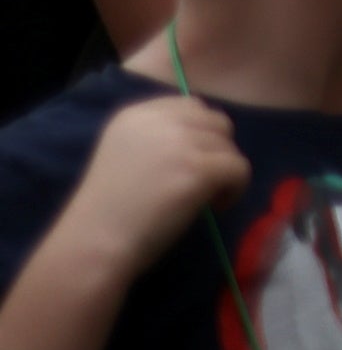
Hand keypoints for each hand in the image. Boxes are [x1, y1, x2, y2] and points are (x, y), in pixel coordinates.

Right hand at [59, 91, 247, 275]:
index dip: (201, 134)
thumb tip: (208, 137)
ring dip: (225, 173)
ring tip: (204, 200)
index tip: (190, 163)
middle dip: (217, 151)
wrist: (93, 243)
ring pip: (230, 147)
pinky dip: (235, 189)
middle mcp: (158, 120)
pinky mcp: (197, 168)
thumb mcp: (127, 156)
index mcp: (135, 115)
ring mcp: (179, 142)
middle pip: (216, 122)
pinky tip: (215, 207)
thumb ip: (160, 139)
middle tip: (202, 182)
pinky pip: (239, 169)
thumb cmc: (109, 211)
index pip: (191, 106)